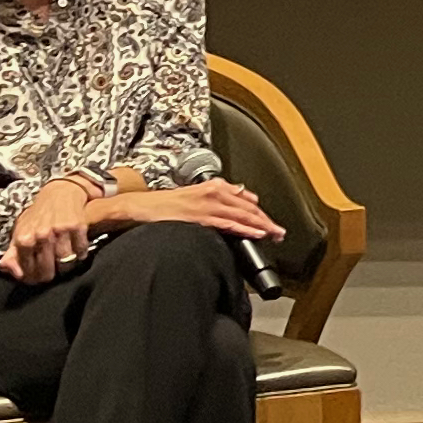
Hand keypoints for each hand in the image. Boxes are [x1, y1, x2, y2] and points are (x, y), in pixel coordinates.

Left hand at [1, 176, 102, 283]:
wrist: (60, 192)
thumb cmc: (38, 215)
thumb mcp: (20, 232)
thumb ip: (12, 255)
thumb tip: (13, 272)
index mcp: (24, 238)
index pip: (28, 272)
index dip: (32, 278)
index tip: (36, 276)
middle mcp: (41, 235)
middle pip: (47, 271)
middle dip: (49, 274)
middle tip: (51, 271)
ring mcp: (61, 231)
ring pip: (66, 263)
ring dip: (66, 265)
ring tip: (64, 260)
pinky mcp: (78, 227)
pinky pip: (81, 251)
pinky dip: (80, 253)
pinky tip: (75, 248)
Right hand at [102, 176, 283, 240]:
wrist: (141, 207)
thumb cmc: (165, 204)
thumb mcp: (195, 194)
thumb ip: (219, 195)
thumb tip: (243, 196)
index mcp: (214, 187)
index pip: (245, 201)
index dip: (261, 213)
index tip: (272, 223)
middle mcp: (214, 192)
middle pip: (248, 208)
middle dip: (266, 221)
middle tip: (280, 232)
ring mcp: (208, 204)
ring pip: (242, 215)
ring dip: (261, 225)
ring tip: (275, 235)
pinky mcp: (200, 217)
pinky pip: (228, 223)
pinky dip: (244, 228)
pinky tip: (256, 234)